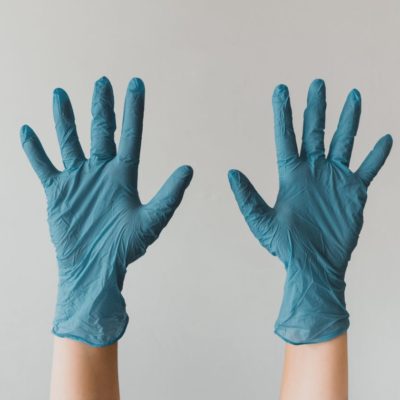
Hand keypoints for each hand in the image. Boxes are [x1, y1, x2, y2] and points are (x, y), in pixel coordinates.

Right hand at [21, 77, 192, 345]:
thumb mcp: (152, 220)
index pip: (130, 135)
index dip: (134, 110)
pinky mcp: (57, 192)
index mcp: (124, 176)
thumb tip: (189, 168)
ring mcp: (79, 180)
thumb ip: (170, 195)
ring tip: (60, 94)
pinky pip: (43, 166)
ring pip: (70, 142)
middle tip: (102, 81)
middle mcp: (101, 172)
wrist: (95, 269)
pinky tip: (26, 130)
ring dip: (64, 119)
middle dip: (102, 107)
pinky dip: (34, 150)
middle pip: (101, 132)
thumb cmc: (125, 248)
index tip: (137, 84)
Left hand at [228, 79, 391, 343]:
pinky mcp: (354, 193)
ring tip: (353, 96)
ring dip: (348, 120)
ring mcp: (334, 180)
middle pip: (315, 132)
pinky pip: (368, 169)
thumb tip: (231, 172)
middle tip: (317, 83)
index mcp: (290, 176)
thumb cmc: (286, 248)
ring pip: (343, 142)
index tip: (281, 89)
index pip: (286, 138)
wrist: (314, 266)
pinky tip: (384, 138)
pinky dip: (376, 155)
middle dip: (316, 107)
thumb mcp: (262, 222)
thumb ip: (247, 198)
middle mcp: (312, 172)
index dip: (284, 114)